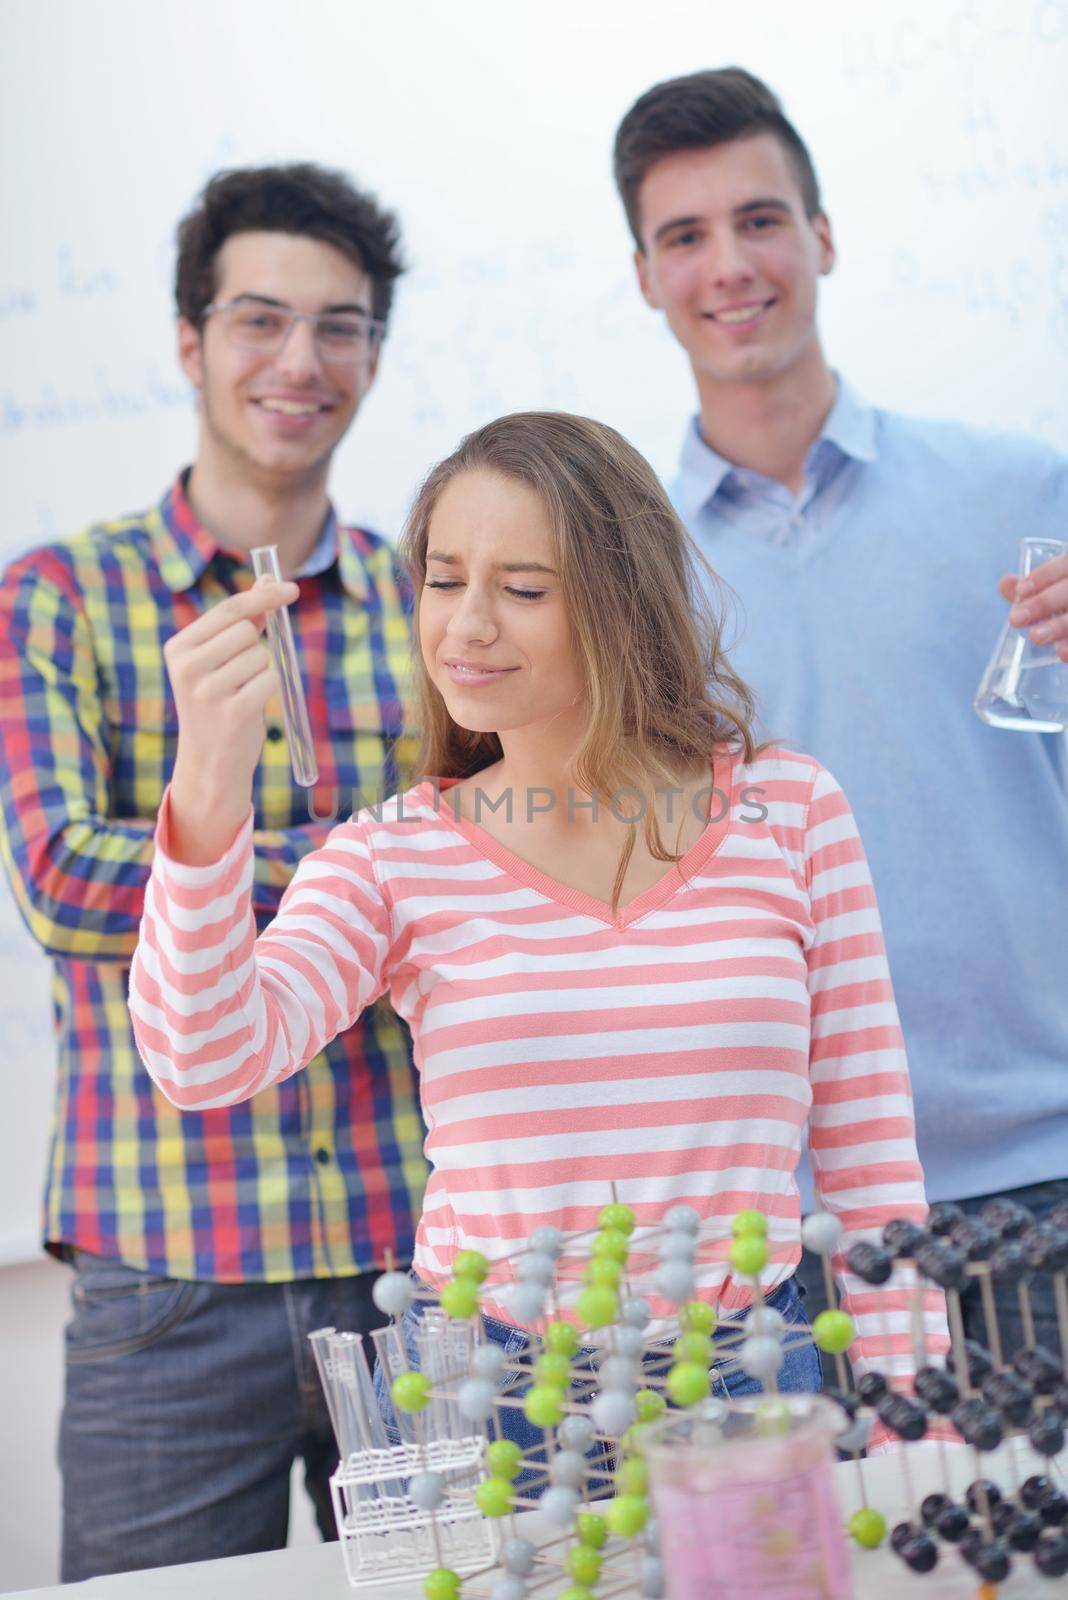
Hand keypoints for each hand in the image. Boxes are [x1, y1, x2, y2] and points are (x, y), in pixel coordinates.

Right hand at [163, 579, 298, 862]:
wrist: (210, 762)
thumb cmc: (218, 704)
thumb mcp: (219, 661)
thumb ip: (241, 623)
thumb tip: (268, 582)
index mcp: (178, 648)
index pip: (229, 609)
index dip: (263, 596)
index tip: (291, 588)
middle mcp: (187, 667)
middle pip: (247, 632)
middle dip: (255, 649)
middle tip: (239, 677)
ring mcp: (208, 691)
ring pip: (261, 657)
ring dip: (261, 673)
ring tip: (241, 695)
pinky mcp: (232, 712)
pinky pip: (270, 680)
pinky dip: (269, 690)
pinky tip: (250, 707)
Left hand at [998, 551, 1067, 661]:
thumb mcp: (1059, 589)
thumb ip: (1035, 589)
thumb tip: (1006, 584)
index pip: (1066, 565)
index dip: (1045, 575)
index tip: (1021, 590)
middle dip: (1045, 602)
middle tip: (1016, 619)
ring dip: (1061, 625)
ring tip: (1036, 637)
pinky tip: (1063, 656)